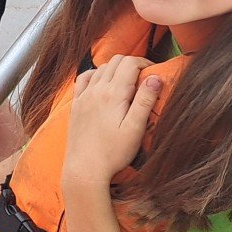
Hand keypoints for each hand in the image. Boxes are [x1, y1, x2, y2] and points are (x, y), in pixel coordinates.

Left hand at [62, 55, 161, 191]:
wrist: (84, 169)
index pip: (130, 63)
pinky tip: (102, 84)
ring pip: (100, 68)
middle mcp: (96, 90)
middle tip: (143, 78)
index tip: (154, 73)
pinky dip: (95, 74)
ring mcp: (83, 96)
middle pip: (115, 61)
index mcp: (113, 94)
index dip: (145, 63)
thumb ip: (145, 101)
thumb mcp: (135, 129)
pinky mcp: (75, 105)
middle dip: (132, 64)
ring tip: (127, 83)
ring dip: (115, 69)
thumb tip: (155, 77)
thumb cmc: (113, 153)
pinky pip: (83, 79)